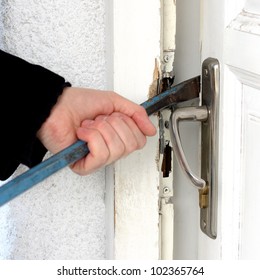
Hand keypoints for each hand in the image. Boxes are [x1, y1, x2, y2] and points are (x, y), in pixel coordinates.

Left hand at [37, 87, 156, 174]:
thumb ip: (136, 113)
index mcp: (118, 137)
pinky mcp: (85, 166)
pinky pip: (101, 154)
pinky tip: (82, 133)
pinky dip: (92, 137)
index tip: (115, 115)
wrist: (55, 106)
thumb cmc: (79, 104)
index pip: (139, 141)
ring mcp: (98, 160)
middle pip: (131, 146)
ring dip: (101, 129)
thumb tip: (151, 130)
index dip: (129, 124)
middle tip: (100, 120)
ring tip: (89, 125)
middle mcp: (110, 150)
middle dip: (115, 125)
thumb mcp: (114, 102)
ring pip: (116, 149)